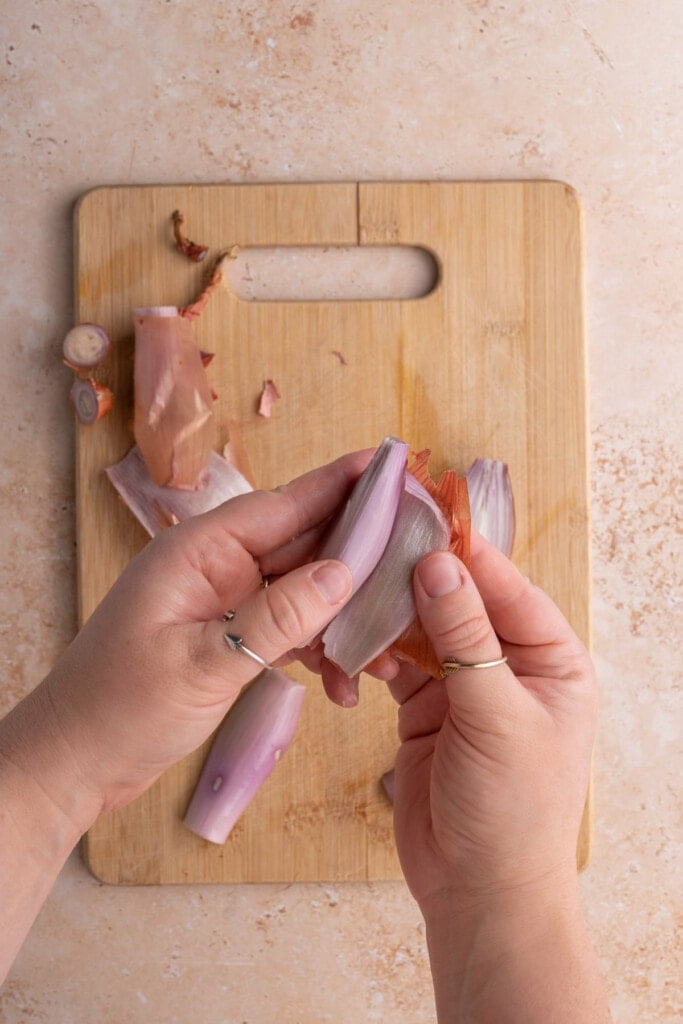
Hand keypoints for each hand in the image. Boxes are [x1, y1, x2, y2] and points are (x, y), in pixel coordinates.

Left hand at [30, 451, 367, 826]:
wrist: (76, 762)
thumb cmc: (121, 706)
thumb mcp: (203, 663)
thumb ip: (276, 618)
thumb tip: (344, 573)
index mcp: (200, 551)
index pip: (284, 505)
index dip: (342, 485)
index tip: (394, 466)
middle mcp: (218, 567)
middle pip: (303, 544)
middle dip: (360, 557)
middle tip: (419, 560)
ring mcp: (226, 602)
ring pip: (304, 591)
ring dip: (345, 617)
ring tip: (385, 651)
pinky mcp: (232, 638)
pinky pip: (291, 629)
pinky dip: (320, 649)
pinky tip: (344, 683)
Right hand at [389, 531, 597, 911]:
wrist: (479, 891)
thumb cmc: (514, 810)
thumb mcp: (497, 717)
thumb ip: (467, 640)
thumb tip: (440, 568)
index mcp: (553, 662)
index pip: (510, 591)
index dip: (470, 558)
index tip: (426, 524)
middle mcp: (511, 666)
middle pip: (464, 603)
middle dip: (423, 582)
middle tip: (377, 551)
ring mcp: (466, 686)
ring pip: (426, 628)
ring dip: (394, 616)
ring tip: (360, 598)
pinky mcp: (426, 707)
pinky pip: (400, 661)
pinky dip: (378, 651)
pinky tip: (359, 646)